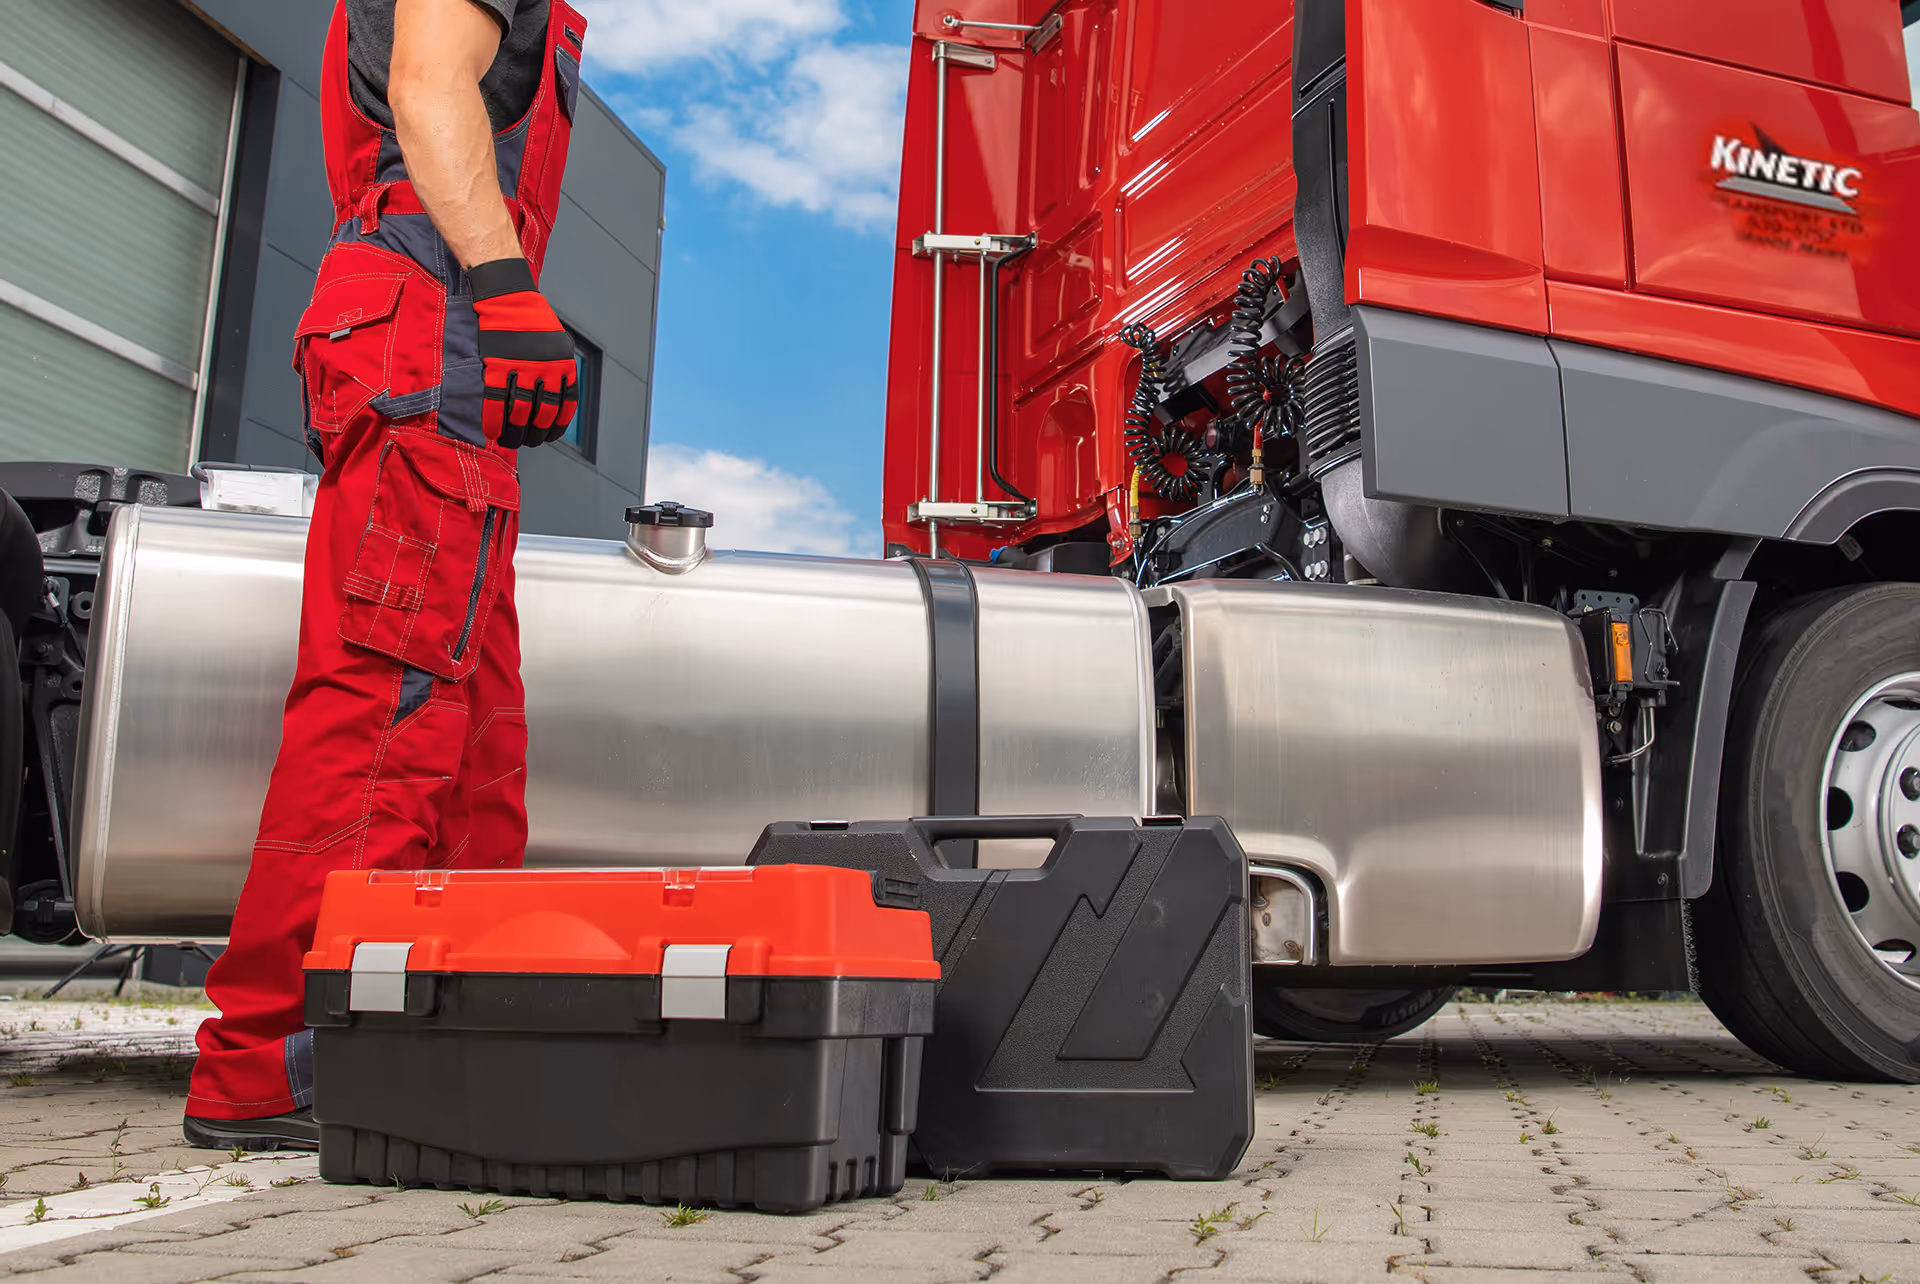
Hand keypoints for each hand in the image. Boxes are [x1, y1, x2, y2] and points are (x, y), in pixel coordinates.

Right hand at [468, 257, 577, 448]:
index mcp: (564, 365)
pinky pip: (496, 399)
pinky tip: (491, 430)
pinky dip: (493, 419)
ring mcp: (522, 367)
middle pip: (543, 414)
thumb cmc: (531, 318)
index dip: (556, 426)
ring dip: (514, 432)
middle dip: (534, 434)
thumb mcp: (557, 343)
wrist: (507, 294)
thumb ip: (558, 369)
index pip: (566, 406)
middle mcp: (547, 369)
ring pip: (520, 411)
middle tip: (526, 442)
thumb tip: (555, 397)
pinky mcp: (497, 364)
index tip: (548, 436)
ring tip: (508, 442)